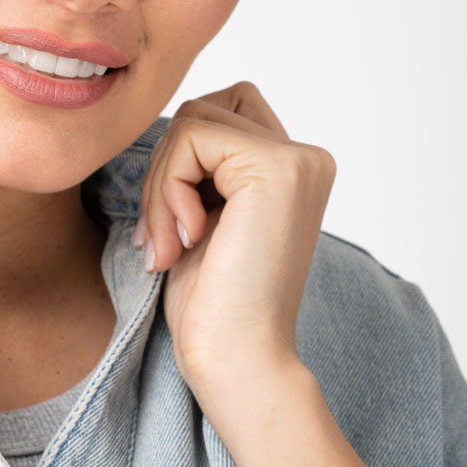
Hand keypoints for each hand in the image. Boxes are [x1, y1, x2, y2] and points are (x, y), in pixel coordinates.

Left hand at [134, 82, 335, 397]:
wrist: (237, 357)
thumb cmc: (213, 304)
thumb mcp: (200, 218)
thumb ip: (198, 168)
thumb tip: (164, 125)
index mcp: (292, 170)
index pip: (217, 118)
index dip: (177, 165)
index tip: (169, 232)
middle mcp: (306, 159)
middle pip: (204, 110)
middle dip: (165, 169)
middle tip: (161, 238)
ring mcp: (297, 160)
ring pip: (193, 120)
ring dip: (161, 184)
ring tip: (169, 245)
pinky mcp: (277, 167)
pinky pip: (192, 136)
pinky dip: (168, 187)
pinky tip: (185, 239)